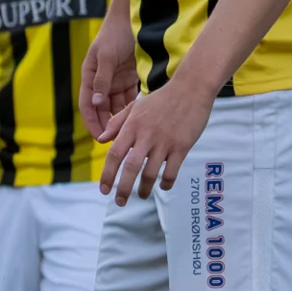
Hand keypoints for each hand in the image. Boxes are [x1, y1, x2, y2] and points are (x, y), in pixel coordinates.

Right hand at [80, 23, 139, 141]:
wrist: (132, 18)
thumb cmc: (114, 34)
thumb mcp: (106, 56)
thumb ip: (102, 79)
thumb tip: (96, 102)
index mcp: (90, 76)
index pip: (88, 105)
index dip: (92, 122)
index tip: (99, 138)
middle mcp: (102, 81)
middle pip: (103, 109)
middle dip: (108, 125)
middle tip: (118, 142)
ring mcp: (116, 80)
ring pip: (118, 105)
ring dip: (122, 118)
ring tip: (131, 133)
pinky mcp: (131, 77)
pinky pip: (131, 97)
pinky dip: (134, 107)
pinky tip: (141, 118)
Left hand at [98, 76, 215, 205]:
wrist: (191, 88)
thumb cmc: (161, 98)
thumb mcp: (136, 106)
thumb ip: (117, 123)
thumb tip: (101, 140)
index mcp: (133, 125)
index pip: (114, 153)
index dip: (107, 174)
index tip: (104, 189)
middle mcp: (146, 135)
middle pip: (131, 167)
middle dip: (123, 188)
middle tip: (120, 202)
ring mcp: (165, 141)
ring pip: (151, 172)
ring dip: (144, 188)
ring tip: (141, 195)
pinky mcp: (182, 146)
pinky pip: (171, 171)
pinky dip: (166, 182)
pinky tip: (163, 186)